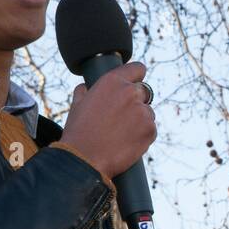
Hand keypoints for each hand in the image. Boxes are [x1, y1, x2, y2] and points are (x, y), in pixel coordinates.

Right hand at [57, 62, 155, 180]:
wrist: (85, 160)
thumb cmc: (78, 133)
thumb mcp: (77, 105)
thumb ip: (85, 91)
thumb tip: (86, 87)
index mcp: (112, 81)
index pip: (137, 68)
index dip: (137, 76)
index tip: (136, 82)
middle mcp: (130, 93)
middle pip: (144, 92)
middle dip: (137, 101)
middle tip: (123, 117)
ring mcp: (143, 111)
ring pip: (148, 112)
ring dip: (140, 119)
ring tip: (121, 133)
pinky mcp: (151, 130)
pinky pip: (151, 129)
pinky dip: (143, 135)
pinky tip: (127, 142)